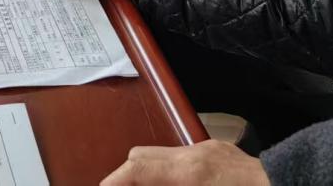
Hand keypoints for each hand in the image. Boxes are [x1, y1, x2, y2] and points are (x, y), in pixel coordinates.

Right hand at [100, 142, 268, 185]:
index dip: (112, 183)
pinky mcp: (220, 152)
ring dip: (148, 175)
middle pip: (140, 156)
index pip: (136, 169)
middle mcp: (196, 154)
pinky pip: (182, 158)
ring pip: (160, 155)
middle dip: (125, 177)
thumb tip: (139, 182)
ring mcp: (209, 149)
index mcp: (192, 173)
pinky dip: (169, 174)